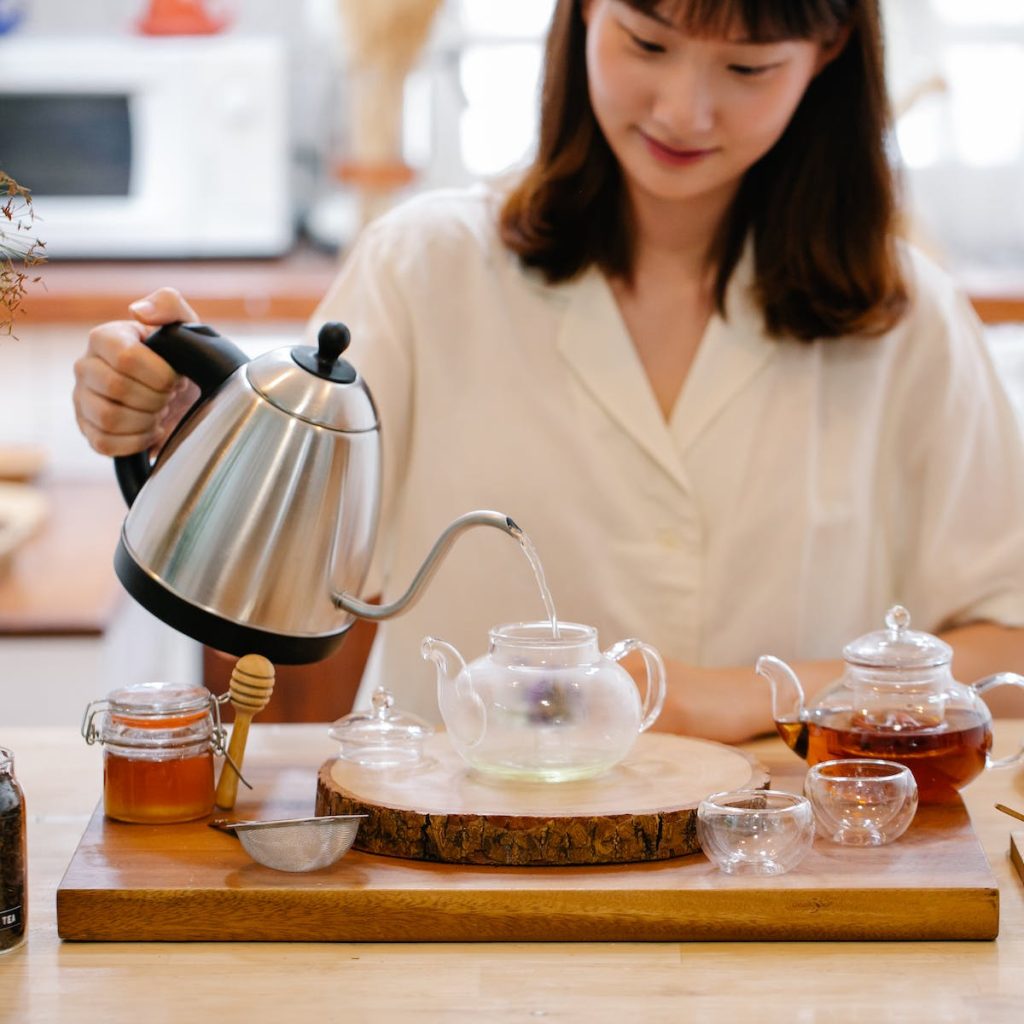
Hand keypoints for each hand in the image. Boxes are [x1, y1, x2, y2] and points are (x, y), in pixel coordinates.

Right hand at [72, 288, 201, 455]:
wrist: (187, 399)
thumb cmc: (184, 361)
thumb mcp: (187, 328)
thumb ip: (168, 305)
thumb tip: (138, 310)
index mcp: (106, 338)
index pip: (125, 357)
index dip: (159, 374)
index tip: (176, 378)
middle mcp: (85, 366)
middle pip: (117, 389)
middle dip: (156, 398)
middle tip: (169, 397)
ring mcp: (82, 399)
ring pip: (109, 418)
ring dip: (146, 420)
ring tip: (160, 412)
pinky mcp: (87, 429)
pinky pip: (104, 442)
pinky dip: (136, 441)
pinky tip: (150, 431)